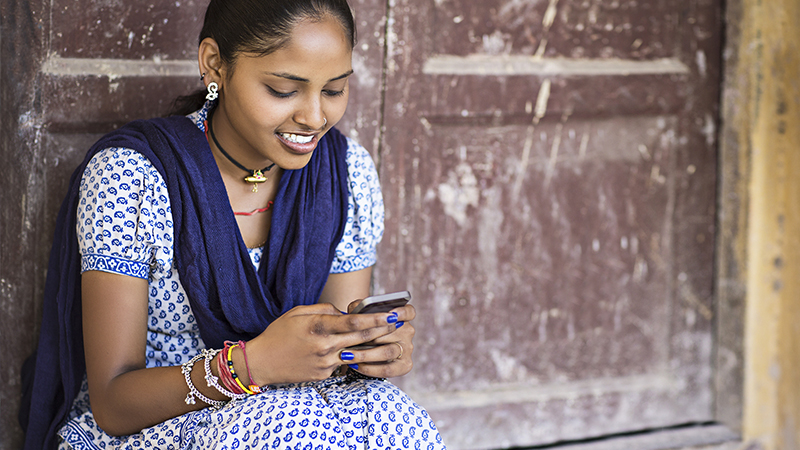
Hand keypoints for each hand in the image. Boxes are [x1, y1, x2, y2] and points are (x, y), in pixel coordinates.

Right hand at [244, 303, 399, 384]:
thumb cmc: (279, 333)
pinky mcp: (324, 375)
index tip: (391, 314)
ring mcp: (325, 363)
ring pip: (357, 354)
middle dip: (383, 330)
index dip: (376, 319)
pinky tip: (364, 352)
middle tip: (400, 323)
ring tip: (391, 339)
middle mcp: (324, 346)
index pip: (354, 322)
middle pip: (361, 338)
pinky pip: (343, 365)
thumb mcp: (298, 312)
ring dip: (376, 347)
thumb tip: (345, 313)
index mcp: (318, 327)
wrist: (261, 362)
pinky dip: (354, 357)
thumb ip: (325, 310)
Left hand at [343, 301, 415, 377]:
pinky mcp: (404, 365)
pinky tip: (356, 365)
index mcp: (401, 316)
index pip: (408, 312)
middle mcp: (407, 332)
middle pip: (391, 333)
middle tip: (349, 338)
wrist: (363, 350)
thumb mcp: (361, 316)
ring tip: (347, 355)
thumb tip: (354, 309)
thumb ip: (359, 308)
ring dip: (365, 354)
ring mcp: (407, 349)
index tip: (391, 315)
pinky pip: (387, 369)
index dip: (402, 313)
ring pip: (388, 351)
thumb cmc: (363, 329)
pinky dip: (370, 368)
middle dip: (368, 335)